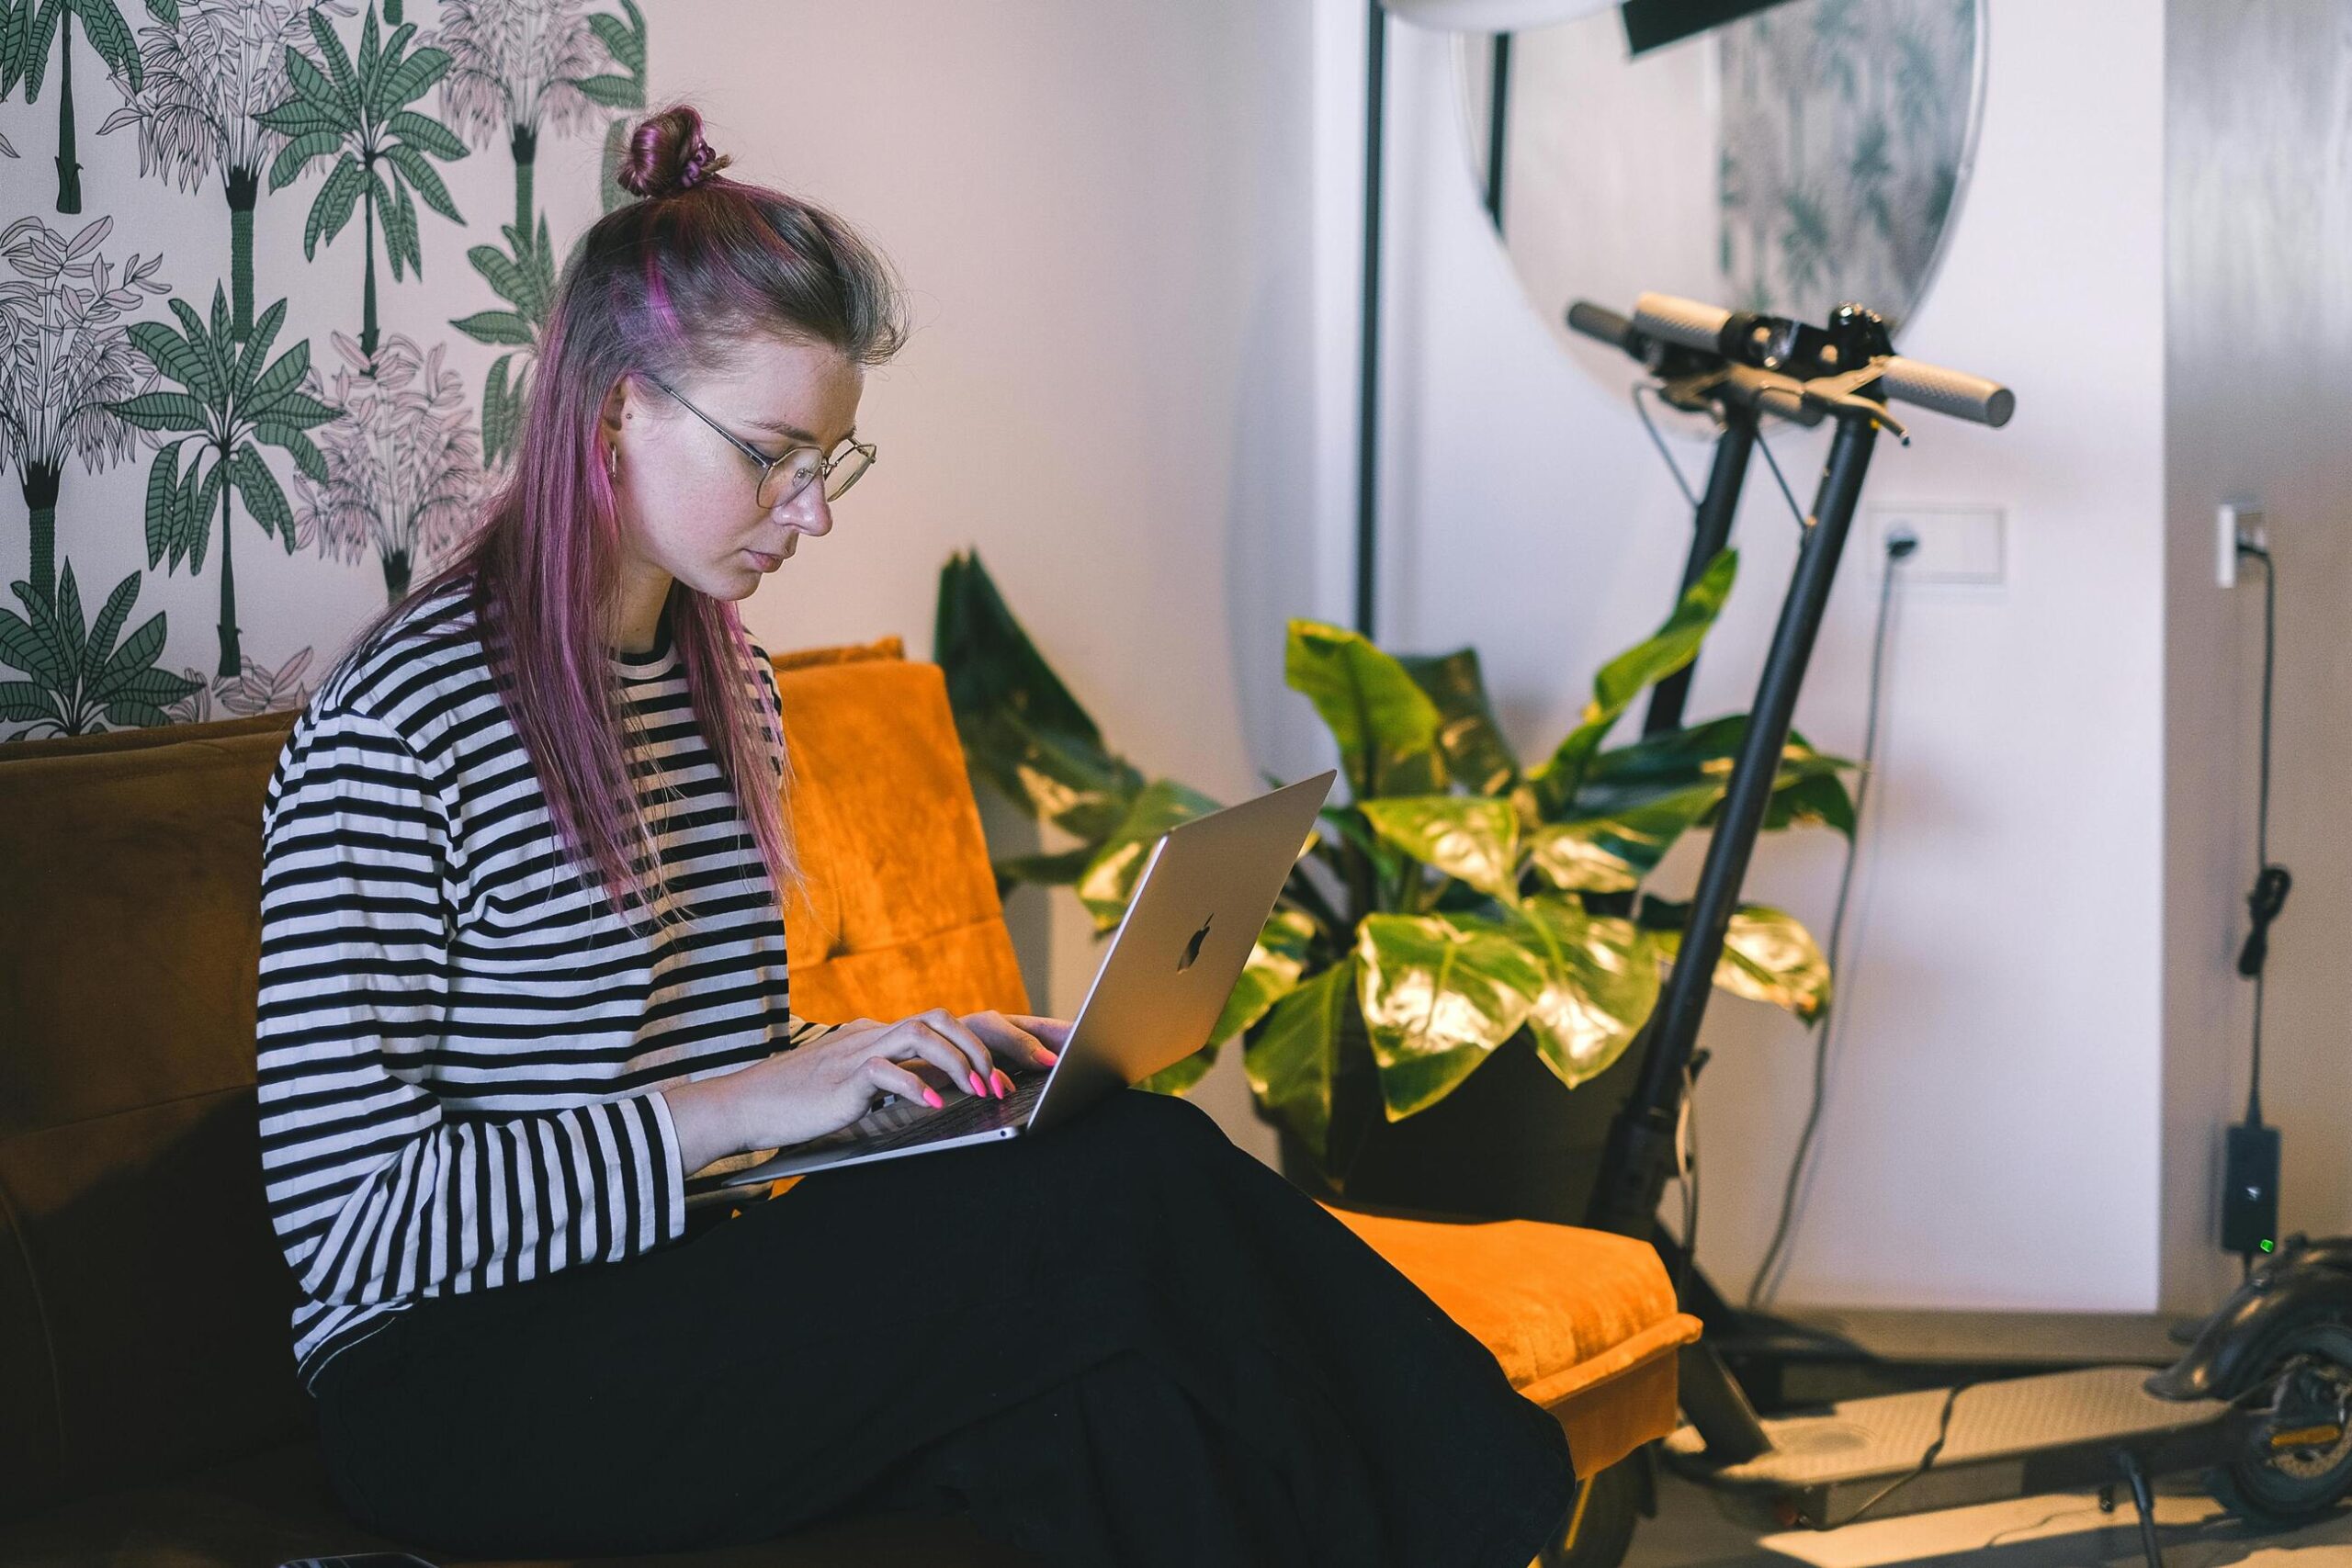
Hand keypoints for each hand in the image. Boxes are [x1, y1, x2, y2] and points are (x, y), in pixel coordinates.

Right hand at [665, 1007, 1069, 1168]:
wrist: (748, 1104)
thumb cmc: (808, 1104)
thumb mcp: (869, 1091)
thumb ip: (906, 1082)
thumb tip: (953, 1092)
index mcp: (891, 1035)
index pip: (959, 1022)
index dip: (1008, 1033)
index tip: (1053, 1052)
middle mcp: (882, 1032)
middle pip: (953, 1017)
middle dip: (1001, 1041)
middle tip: (1037, 1070)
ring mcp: (862, 1048)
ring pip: (926, 1032)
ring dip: (963, 1061)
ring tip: (987, 1091)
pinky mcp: (845, 1074)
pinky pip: (887, 1072)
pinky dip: (915, 1087)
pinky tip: (937, 1106)